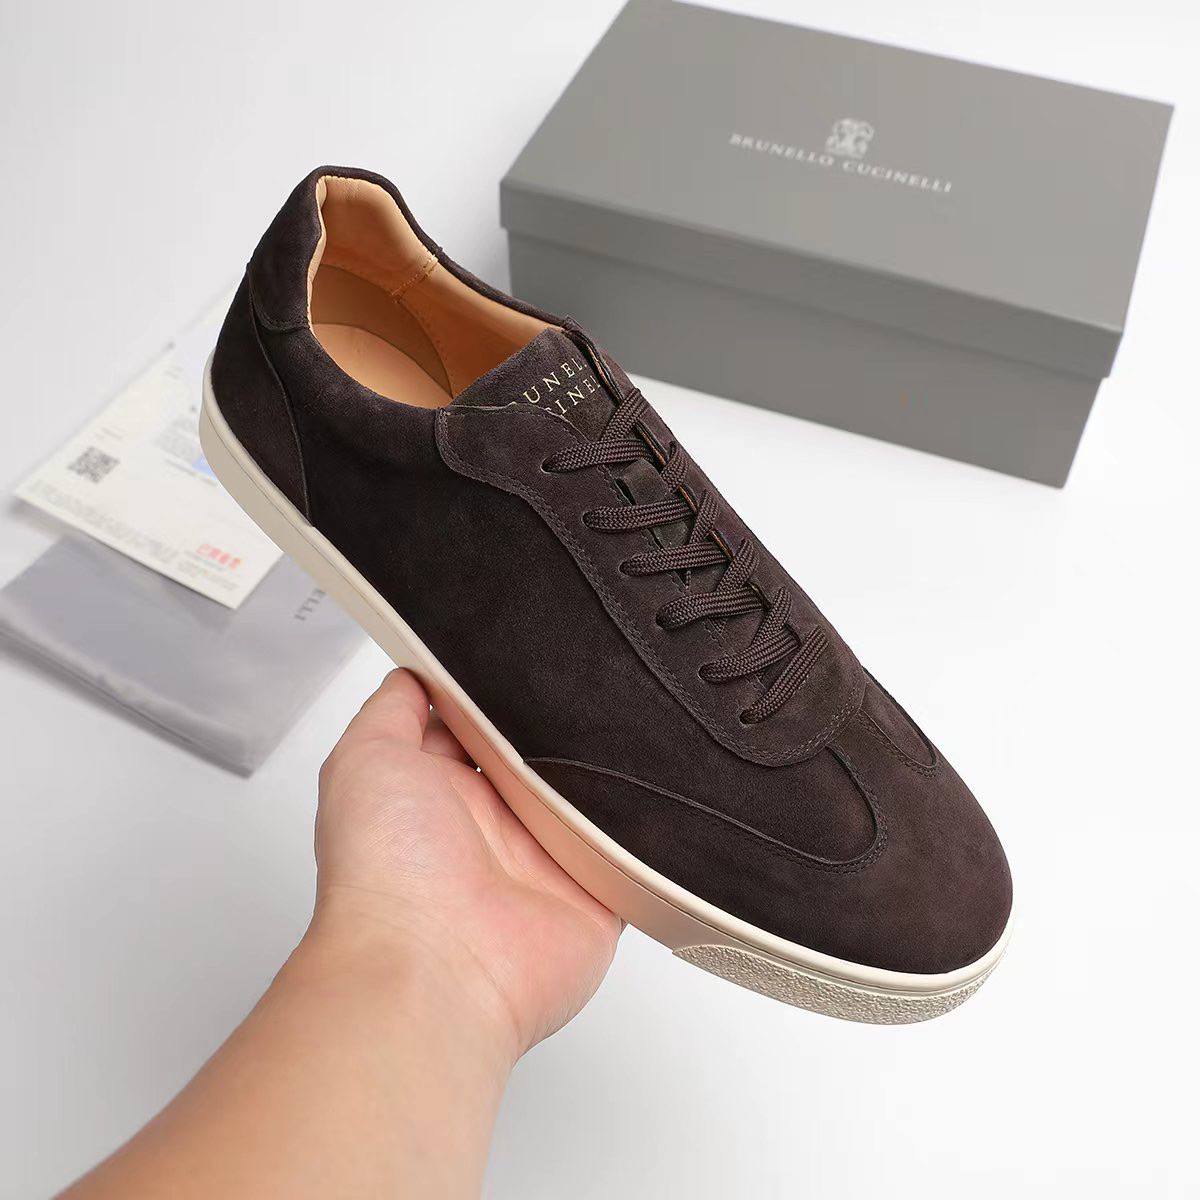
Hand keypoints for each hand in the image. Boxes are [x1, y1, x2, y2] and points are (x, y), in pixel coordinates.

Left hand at [309, 669, 621, 1059]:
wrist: (434, 970)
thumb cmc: (385, 869)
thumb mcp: (366, 761)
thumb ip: (393, 710)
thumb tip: (416, 671)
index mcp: (442, 790)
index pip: (482, 725)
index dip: (502, 689)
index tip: (533, 646)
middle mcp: (495, 823)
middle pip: (543, 753)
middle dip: (563, 720)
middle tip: (596, 671)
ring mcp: (548, 859)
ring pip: (593, 794)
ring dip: (608, 766)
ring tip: (639, 709)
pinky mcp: (597, 893)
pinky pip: (636, 849)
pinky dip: (650, 823)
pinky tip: (667, 779)